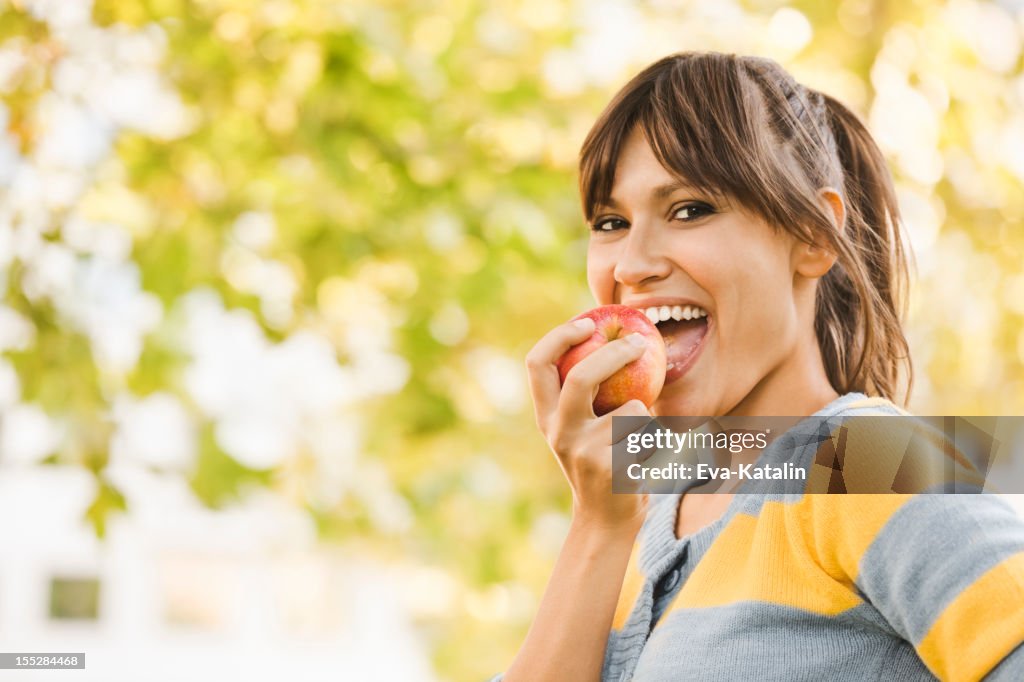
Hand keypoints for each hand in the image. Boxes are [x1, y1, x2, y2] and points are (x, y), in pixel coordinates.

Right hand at [525, 317, 654, 530]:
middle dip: (613, 354)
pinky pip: (648, 435)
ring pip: (630, 409)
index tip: (587, 322)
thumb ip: (587, 392)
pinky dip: (654, 440)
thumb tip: (615, 334)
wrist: (607, 520)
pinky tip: (644, 460)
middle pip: (580, 377)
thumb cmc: (602, 461)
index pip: (537, 364)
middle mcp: (557, 431)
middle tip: (640, 342)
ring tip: (639, 439)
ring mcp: (583, 451)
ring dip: (645, 416)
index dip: (559, 336)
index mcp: (546, 416)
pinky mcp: (611, 469)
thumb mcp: (583, 427)